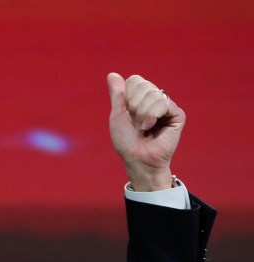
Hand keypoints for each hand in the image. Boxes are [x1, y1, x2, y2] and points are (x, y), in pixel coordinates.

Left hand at [107, 73, 184, 190]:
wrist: (137, 158)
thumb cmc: (126, 141)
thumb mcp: (117, 115)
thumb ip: (117, 94)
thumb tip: (112, 74)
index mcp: (142, 97)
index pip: (135, 80)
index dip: (127, 97)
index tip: (127, 114)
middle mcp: (156, 99)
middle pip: (143, 85)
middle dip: (134, 106)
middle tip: (136, 123)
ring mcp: (168, 106)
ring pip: (153, 94)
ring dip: (142, 114)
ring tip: (143, 128)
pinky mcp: (178, 115)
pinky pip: (163, 103)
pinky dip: (152, 115)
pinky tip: (151, 128)